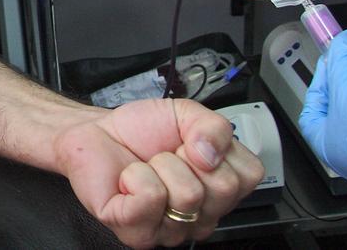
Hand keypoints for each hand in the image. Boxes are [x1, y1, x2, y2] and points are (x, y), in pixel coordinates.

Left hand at [55, 98, 263, 247]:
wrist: (97, 134)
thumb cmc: (141, 132)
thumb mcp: (186, 113)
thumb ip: (214, 125)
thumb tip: (211, 153)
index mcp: (220, 191)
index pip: (249, 176)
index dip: (217, 149)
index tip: (191, 145)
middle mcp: (201, 217)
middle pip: (222, 188)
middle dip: (187, 157)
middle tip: (166, 156)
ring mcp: (170, 230)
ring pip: (188, 195)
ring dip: (160, 166)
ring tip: (147, 168)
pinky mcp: (137, 232)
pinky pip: (150, 198)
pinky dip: (135, 176)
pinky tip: (130, 180)